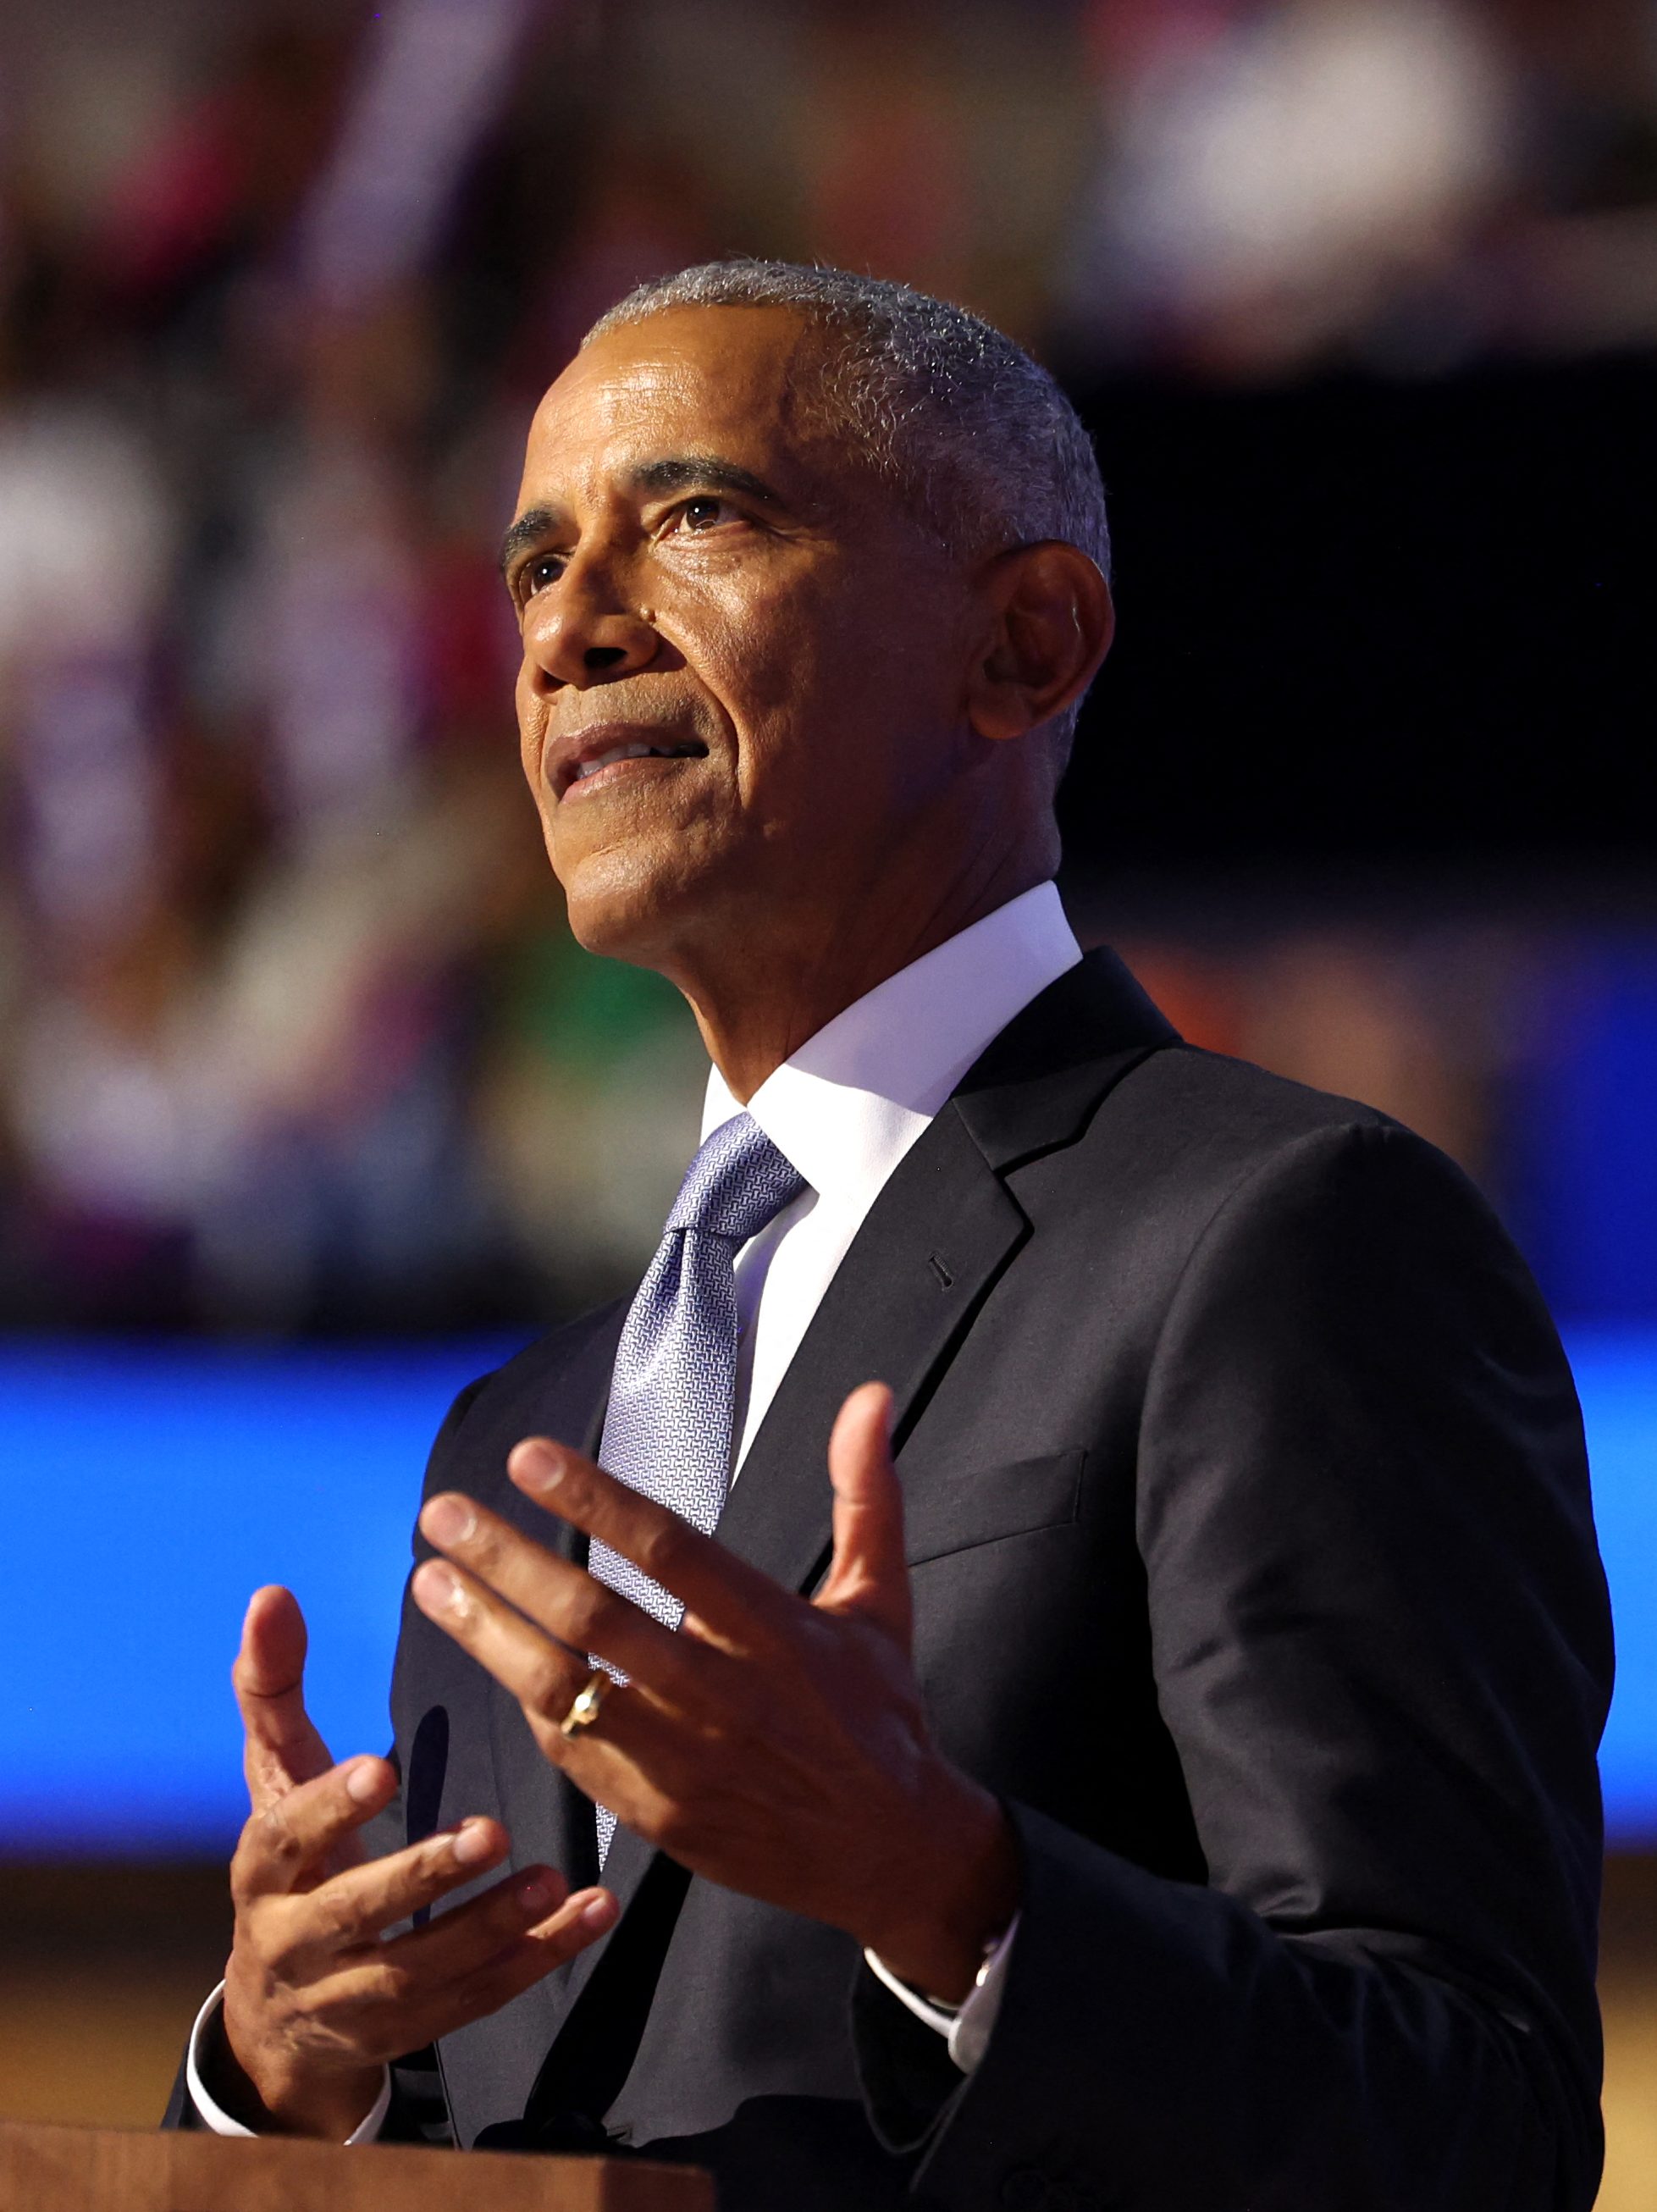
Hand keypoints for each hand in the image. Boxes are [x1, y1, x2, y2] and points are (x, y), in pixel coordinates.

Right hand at [219, 1585, 616, 2138]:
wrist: (277, 2016)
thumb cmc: (290, 1859)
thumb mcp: (275, 1776)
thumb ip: (273, 1687)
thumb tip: (272, 1592)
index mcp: (261, 1871)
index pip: (283, 1839)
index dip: (328, 1809)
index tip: (383, 1768)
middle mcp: (293, 1943)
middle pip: (355, 1915)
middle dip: (421, 1876)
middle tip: (491, 1831)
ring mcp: (348, 1999)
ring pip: (419, 1973)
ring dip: (489, 1926)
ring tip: (553, 1876)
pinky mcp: (405, 2034)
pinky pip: (472, 2001)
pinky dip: (534, 1959)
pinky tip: (589, 1913)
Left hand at [411, 1383, 1017, 2001]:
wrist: (889, 1853)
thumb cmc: (879, 1713)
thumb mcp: (880, 1600)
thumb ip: (864, 1494)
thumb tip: (869, 1394)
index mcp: (772, 1630)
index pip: (667, 1549)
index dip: (593, 1500)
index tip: (527, 1456)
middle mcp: (721, 1693)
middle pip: (592, 1615)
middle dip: (505, 1559)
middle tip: (440, 1512)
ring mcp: (681, 1759)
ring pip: (561, 1687)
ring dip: (487, 1630)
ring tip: (429, 1578)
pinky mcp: (655, 1813)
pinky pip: (570, 1751)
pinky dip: (527, 1700)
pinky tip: (489, 1652)